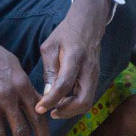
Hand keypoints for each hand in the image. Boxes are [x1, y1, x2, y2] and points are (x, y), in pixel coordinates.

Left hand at [35, 0, 112, 119]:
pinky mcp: (95, 78)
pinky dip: (75, 104)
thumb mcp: (50, 46)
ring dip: (71, 110)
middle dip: (66, 112)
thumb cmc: (66, 33)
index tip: (40, 109)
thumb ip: (49, 70)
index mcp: (74, 57)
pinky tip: (63, 101)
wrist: (89, 23)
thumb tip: (47, 93)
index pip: (64, 85)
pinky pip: (87, 97)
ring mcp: (95, 75)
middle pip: (83, 101)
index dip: (51, 100)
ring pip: (87, 102)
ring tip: (55, 108)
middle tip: (51, 112)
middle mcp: (88, 69)